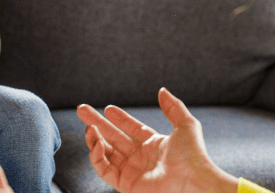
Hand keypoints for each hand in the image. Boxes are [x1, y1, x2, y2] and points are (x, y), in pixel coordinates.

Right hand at [76, 88, 238, 192]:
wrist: (191, 182)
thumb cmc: (192, 155)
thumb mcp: (186, 125)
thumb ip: (173, 107)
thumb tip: (162, 90)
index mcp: (155, 145)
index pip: (132, 129)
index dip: (120, 119)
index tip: (107, 108)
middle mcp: (142, 158)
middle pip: (114, 138)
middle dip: (97, 124)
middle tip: (82, 109)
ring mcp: (133, 171)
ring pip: (107, 153)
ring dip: (95, 139)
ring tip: (89, 127)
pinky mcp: (126, 185)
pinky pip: (105, 170)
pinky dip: (97, 157)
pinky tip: (98, 143)